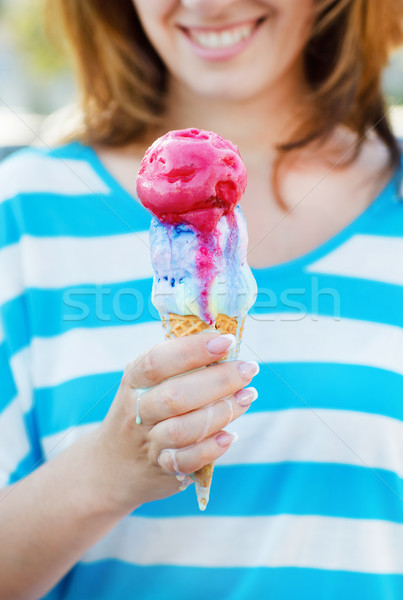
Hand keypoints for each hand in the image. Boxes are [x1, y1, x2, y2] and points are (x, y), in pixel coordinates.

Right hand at [87, 332, 258, 514]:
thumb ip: (177, 365)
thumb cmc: (142, 412)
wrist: (111, 467)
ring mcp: (149, 441)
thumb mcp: (146, 384)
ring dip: (221, 412)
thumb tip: (222, 342)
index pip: (158, 361)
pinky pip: (187, 461)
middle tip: (248, 369)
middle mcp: (138, 411)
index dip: (192, 349)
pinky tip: (230, 435)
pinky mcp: (162, 468)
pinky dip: (210, 448)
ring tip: (247, 396)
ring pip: (184, 429)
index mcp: (134, 381)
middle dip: (218, 380)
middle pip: (176, 396)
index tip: (225, 341)